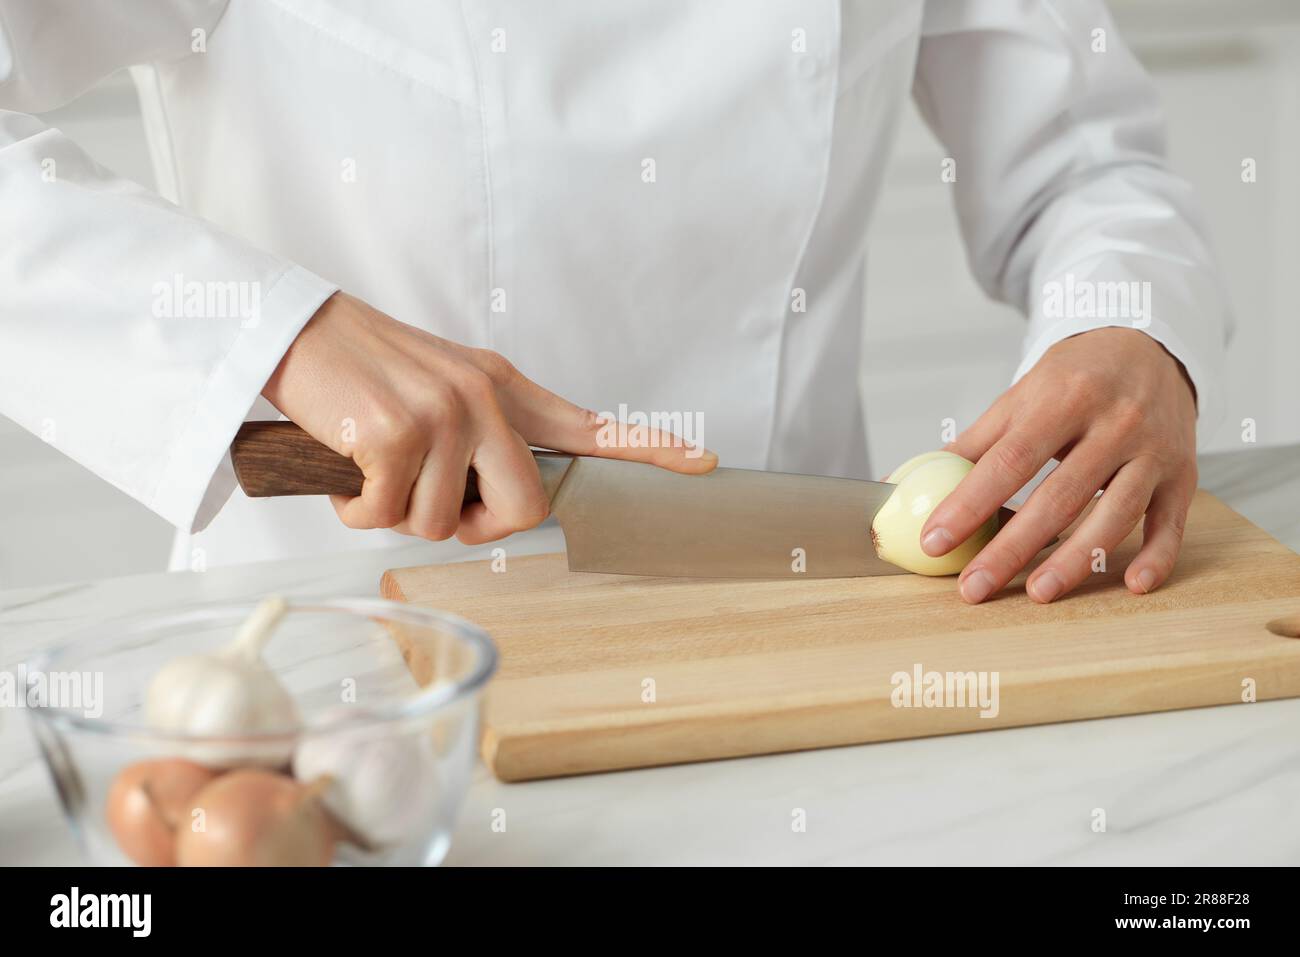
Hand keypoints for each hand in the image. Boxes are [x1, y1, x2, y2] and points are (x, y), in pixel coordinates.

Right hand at [262, 292, 716, 543]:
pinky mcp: (396, 432)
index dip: (650, 449)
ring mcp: (444, 414)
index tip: (705, 462)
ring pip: (443, 524)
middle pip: (523, 509)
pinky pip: (386, 516)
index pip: (590, 424)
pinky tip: (346, 476)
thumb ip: (483, 436)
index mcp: (504, 388)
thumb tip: (488, 507)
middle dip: (477, 529)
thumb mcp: (442, 387)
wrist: (295, 329)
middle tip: (437, 511)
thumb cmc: (365, 371)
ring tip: (373, 473)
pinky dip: (357, 513)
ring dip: (398, 516)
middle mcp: (485, 398)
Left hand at [920, 327, 1197, 603]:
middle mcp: (1114, 423)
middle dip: (1012, 548)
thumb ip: (970, 444)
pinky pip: (1171, 521)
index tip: (935, 541)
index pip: (1010, 460)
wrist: (1148, 347)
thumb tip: (900, 483)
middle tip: (974, 587)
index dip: (970, 504)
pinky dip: (1157, 555)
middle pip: (1059, 497)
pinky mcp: (1183, 473)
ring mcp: (1153, 450)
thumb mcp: (1020, 398)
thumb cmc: (1073, 379)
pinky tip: (1131, 585)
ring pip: (1115, 514)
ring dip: (1077, 560)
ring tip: (1038, 593)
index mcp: (1063, 398)